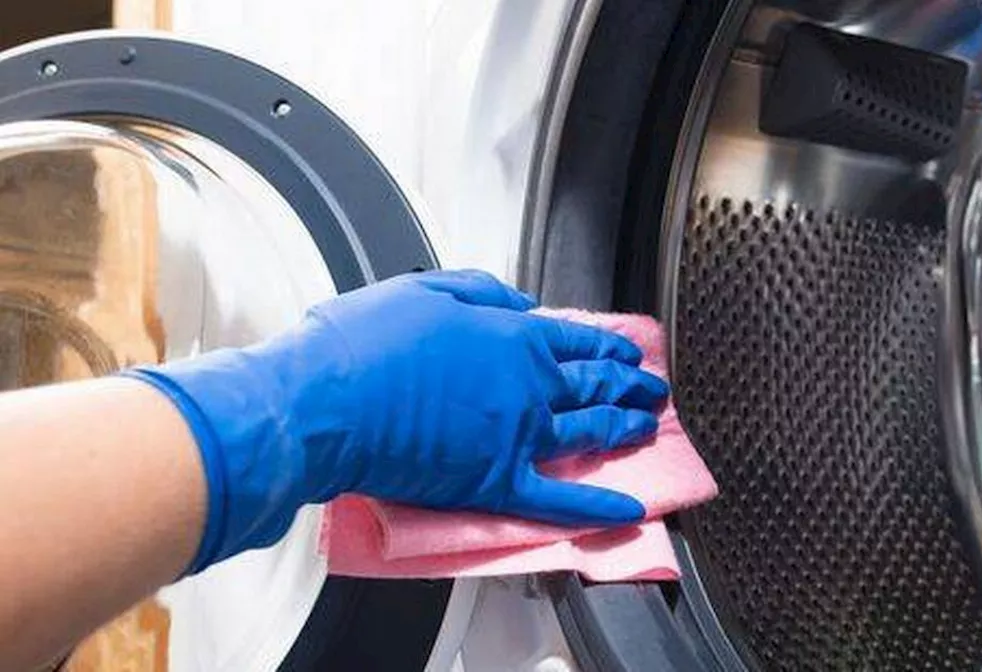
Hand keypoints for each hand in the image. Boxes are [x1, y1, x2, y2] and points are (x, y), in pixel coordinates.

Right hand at [123, 270, 668, 573]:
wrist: (326, 403)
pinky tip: (630, 512)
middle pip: (595, 384)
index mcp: (513, 336)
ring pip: (589, 433)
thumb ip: (483, 292)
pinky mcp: (497, 483)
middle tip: (652, 388)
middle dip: (630, 385)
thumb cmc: (363, 344)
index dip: (608, 347)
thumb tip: (520, 303)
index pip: (577, 340)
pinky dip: (599, 508)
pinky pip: (560, 501)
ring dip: (625, 429)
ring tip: (648, 427)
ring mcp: (518, 437)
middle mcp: (529, 385)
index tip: (626, 352)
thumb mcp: (425, 288)